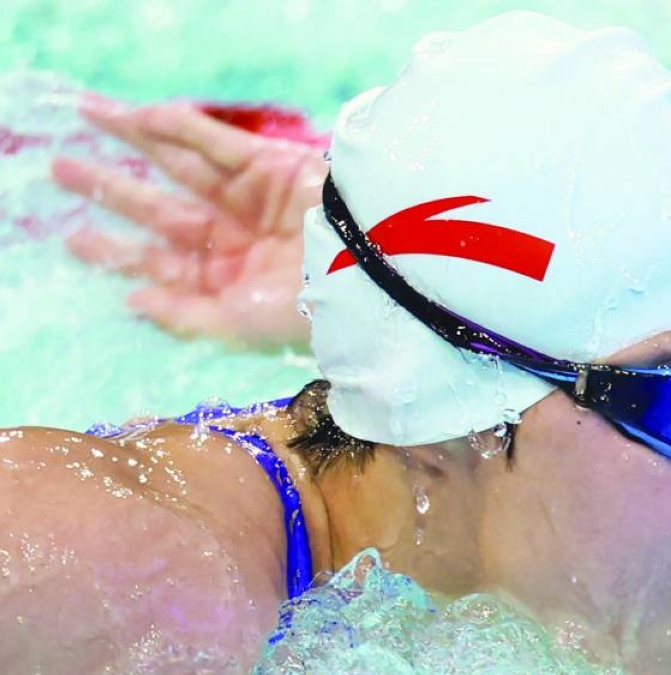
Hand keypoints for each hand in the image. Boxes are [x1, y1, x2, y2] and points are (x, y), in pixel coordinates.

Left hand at [51, 95, 326, 347]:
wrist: (369, 277)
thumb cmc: (305, 313)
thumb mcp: (238, 326)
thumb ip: (183, 317)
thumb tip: (131, 302)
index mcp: (225, 282)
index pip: (160, 264)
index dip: (117, 252)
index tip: (75, 239)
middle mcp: (233, 240)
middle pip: (161, 210)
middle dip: (115, 190)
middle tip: (64, 171)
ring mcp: (250, 202)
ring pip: (183, 167)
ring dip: (139, 141)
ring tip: (92, 116)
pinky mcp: (271, 167)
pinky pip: (217, 143)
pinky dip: (181, 128)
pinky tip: (142, 116)